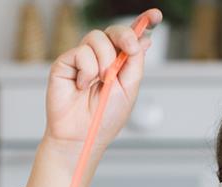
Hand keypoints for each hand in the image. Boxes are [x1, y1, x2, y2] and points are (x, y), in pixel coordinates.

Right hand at [44, 9, 161, 150]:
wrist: (82, 136)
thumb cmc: (104, 118)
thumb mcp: (129, 88)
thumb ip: (135, 62)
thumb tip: (144, 40)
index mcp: (119, 64)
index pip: (131, 38)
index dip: (143, 23)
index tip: (156, 15)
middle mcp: (101, 58)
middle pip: (113, 31)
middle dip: (125, 35)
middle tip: (130, 49)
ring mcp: (83, 59)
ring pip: (96, 37)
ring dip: (104, 60)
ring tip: (102, 80)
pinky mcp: (65, 63)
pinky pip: (80, 51)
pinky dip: (87, 70)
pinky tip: (82, 86)